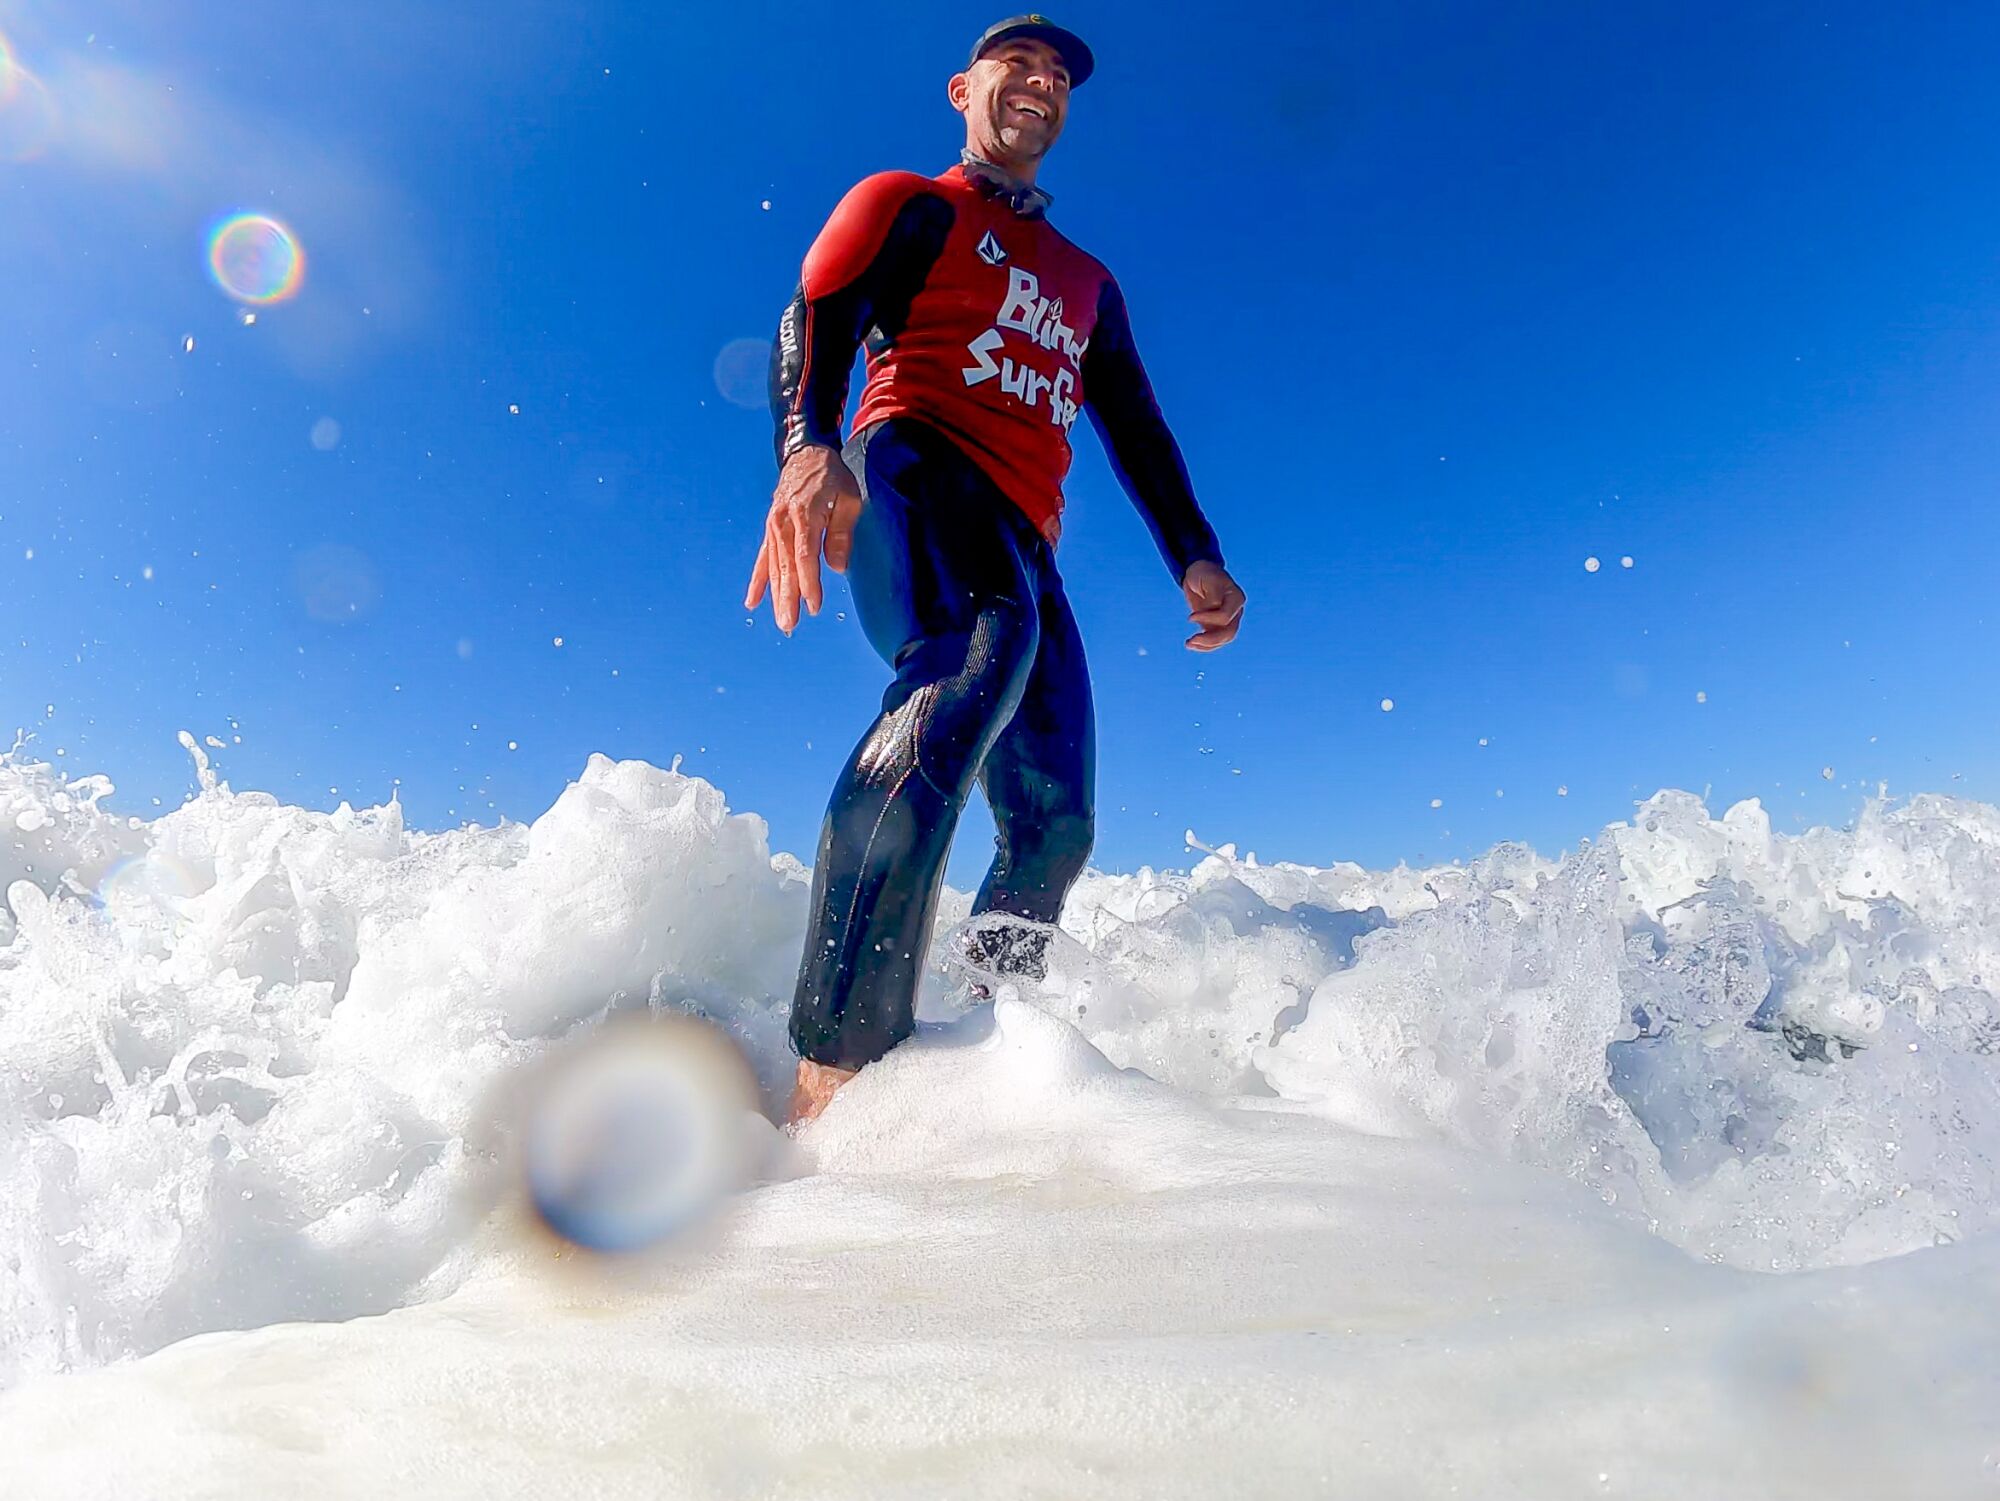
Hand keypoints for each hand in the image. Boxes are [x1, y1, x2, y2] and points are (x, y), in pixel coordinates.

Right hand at [745, 446, 862, 633]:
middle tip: (790, 624)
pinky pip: (763, 559)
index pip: (805, 556)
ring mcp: (773, 527)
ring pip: (774, 566)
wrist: (806, 454)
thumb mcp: (847, 499)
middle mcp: (783, 523)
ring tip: (782, 621)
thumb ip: (841, 533)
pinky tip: (752, 602)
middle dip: (788, 598)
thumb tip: (836, 567)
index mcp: (804, 514)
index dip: (809, 583)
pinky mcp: (770, 529)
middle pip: (785, 566)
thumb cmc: (832, 477)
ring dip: (776, 596)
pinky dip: (758, 581)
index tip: (814, 606)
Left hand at [1181, 560, 1244, 651]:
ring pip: (1223, 640)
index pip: (1225, 616)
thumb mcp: (1208, 579)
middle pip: (1228, 633)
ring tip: (1189, 644)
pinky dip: (1204, 646)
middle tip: (1191, 639)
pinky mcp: (1218, 626)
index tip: (1190, 617)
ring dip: (1206, 645)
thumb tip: (1214, 608)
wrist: (1199, 574)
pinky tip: (1191, 645)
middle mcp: (1236, 611)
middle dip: (1209, 639)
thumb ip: (1213, 595)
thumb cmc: (1204, 573)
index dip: (1208, 619)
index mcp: (1236, 597)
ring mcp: (1229, 620)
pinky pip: (1215, 641)